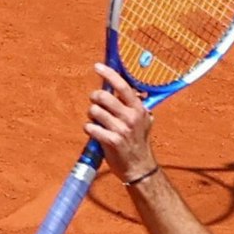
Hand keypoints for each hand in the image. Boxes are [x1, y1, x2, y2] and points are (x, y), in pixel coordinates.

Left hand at [86, 63, 157, 182]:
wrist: (139, 167)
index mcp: (139, 108)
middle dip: (95, 98)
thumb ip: (138, 105)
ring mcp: (121, 129)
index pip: (123, 86)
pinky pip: (90, 128)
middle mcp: (131, 116)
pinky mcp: (111, 141)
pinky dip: (89, 129)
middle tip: (96, 103)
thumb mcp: (144, 121)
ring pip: (94, 111)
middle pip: (104, 97)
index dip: (109, 74)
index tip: (97, 66)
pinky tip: (95, 133)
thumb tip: (133, 89)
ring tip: (97, 121)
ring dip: (91, 115)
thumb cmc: (139, 141)